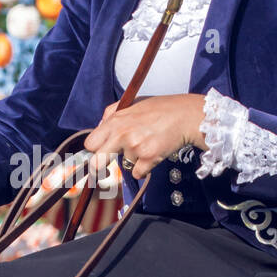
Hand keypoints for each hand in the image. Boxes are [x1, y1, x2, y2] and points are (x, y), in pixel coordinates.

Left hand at [83, 94, 206, 181]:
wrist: (185, 116)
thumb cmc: (162, 109)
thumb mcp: (133, 103)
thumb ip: (112, 113)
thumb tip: (99, 126)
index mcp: (115, 120)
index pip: (90, 143)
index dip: (94, 150)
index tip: (98, 154)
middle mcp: (122, 134)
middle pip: (96, 162)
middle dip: (100, 168)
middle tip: (104, 170)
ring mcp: (135, 147)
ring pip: (124, 165)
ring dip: (133, 160)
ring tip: (147, 144)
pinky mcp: (148, 158)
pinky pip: (137, 173)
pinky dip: (144, 168)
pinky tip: (153, 153)